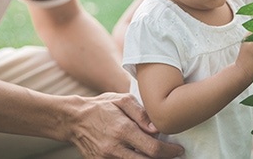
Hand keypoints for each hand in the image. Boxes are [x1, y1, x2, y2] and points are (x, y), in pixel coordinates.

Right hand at [69, 93, 183, 157]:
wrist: (74, 119)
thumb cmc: (101, 107)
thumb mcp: (122, 100)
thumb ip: (141, 114)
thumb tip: (157, 129)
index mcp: (122, 130)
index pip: (152, 148)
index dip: (169, 152)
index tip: (179, 150)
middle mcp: (114, 148)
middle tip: (173, 155)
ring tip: (157, 154)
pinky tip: (141, 155)